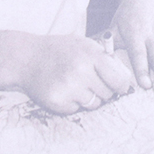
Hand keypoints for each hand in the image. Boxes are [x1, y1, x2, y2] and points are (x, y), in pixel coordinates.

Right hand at [17, 34, 134, 114]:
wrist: (27, 58)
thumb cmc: (59, 50)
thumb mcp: (84, 44)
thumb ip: (104, 58)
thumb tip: (126, 80)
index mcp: (90, 55)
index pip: (118, 79)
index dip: (122, 85)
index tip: (121, 87)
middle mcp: (80, 72)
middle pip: (108, 94)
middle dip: (103, 90)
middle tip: (91, 81)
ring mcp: (68, 88)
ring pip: (94, 104)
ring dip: (89, 97)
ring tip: (76, 84)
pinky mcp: (58, 102)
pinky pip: (77, 109)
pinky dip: (74, 103)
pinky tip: (64, 90)